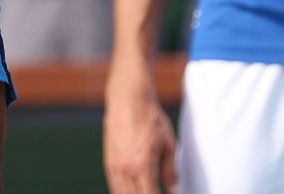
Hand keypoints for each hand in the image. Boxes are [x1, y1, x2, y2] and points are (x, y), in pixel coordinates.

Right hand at [103, 62, 179, 193]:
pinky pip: (114, 186)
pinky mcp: (108, 162)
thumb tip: (175, 190)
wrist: (128, 99)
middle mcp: (125, 169)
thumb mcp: (167, 144)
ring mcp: (114, 166)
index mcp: (142, 166)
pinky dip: (123, 192)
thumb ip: (171, 171)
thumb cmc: (150, 118)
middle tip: (155, 192)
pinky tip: (132, 191)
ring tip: (145, 191)